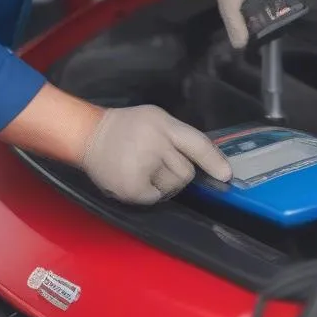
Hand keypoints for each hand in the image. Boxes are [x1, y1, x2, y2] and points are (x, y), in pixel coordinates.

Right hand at [79, 104, 231, 204]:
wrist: (88, 135)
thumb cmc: (126, 127)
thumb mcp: (155, 118)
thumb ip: (177, 135)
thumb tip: (205, 158)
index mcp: (163, 125)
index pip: (197, 144)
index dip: (214, 161)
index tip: (227, 175)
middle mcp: (155, 144)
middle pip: (186, 171)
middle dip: (177, 170)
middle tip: (156, 160)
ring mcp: (143, 166)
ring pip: (174, 186)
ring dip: (164, 182)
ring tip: (143, 167)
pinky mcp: (132, 187)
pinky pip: (157, 197)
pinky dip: (149, 193)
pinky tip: (136, 178)